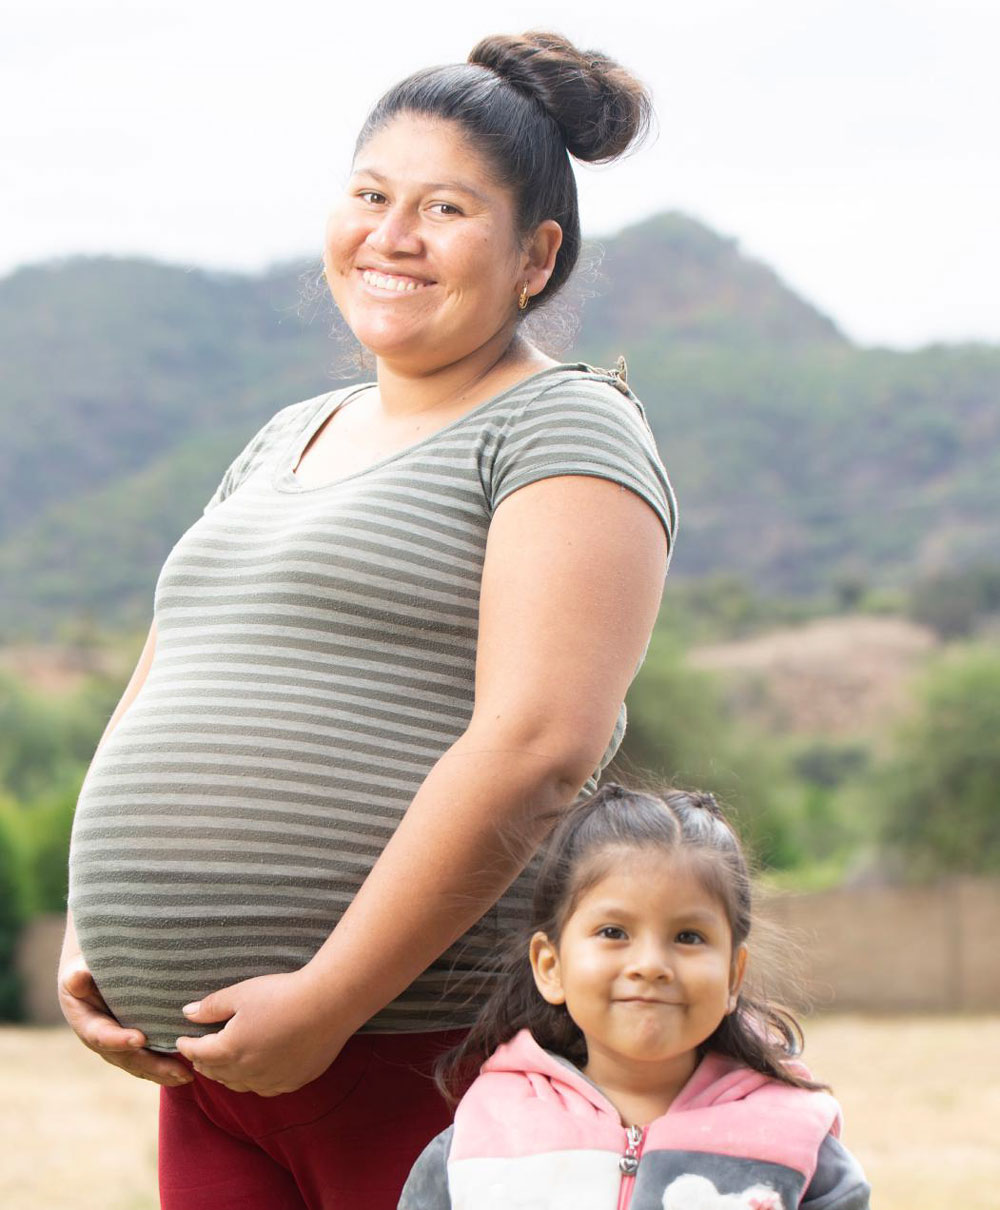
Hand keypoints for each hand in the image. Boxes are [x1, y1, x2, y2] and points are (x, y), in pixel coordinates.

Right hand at [58, 954, 192, 1086]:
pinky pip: (147, 1060)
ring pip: (139, 1064)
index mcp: (86, 1023)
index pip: (100, 1035)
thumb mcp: (78, 970)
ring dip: (162, 1072)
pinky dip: (165, 1067)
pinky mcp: (131, 1046)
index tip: (140, 1039)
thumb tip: (77, 977)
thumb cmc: (87, 970)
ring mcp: (117, 1046)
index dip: (118, 1039)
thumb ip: (79, 976)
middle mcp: (101, 1040)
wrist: (89, 977)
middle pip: (125, 1057)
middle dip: (151, 1064)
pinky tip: (186, 1071)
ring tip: (186, 1076)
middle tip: (176, 1070)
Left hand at [175, 968, 345, 1095]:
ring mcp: (271, 1081)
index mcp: (229, 1050)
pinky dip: (253, 1081)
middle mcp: (246, 1073)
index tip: (181, 1040)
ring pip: (239, 1085)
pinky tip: (256, 1072)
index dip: (187, 1046)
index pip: (198, 1053)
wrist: (329, 1004)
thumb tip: (187, 1014)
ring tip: (224, 1063)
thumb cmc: (282, 994)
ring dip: (227, 1074)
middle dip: (204, 1062)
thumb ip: (211, 1006)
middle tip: (200, 1052)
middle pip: (216, 1072)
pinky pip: (265, 1088)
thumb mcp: (241, 993)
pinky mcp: (293, 1082)